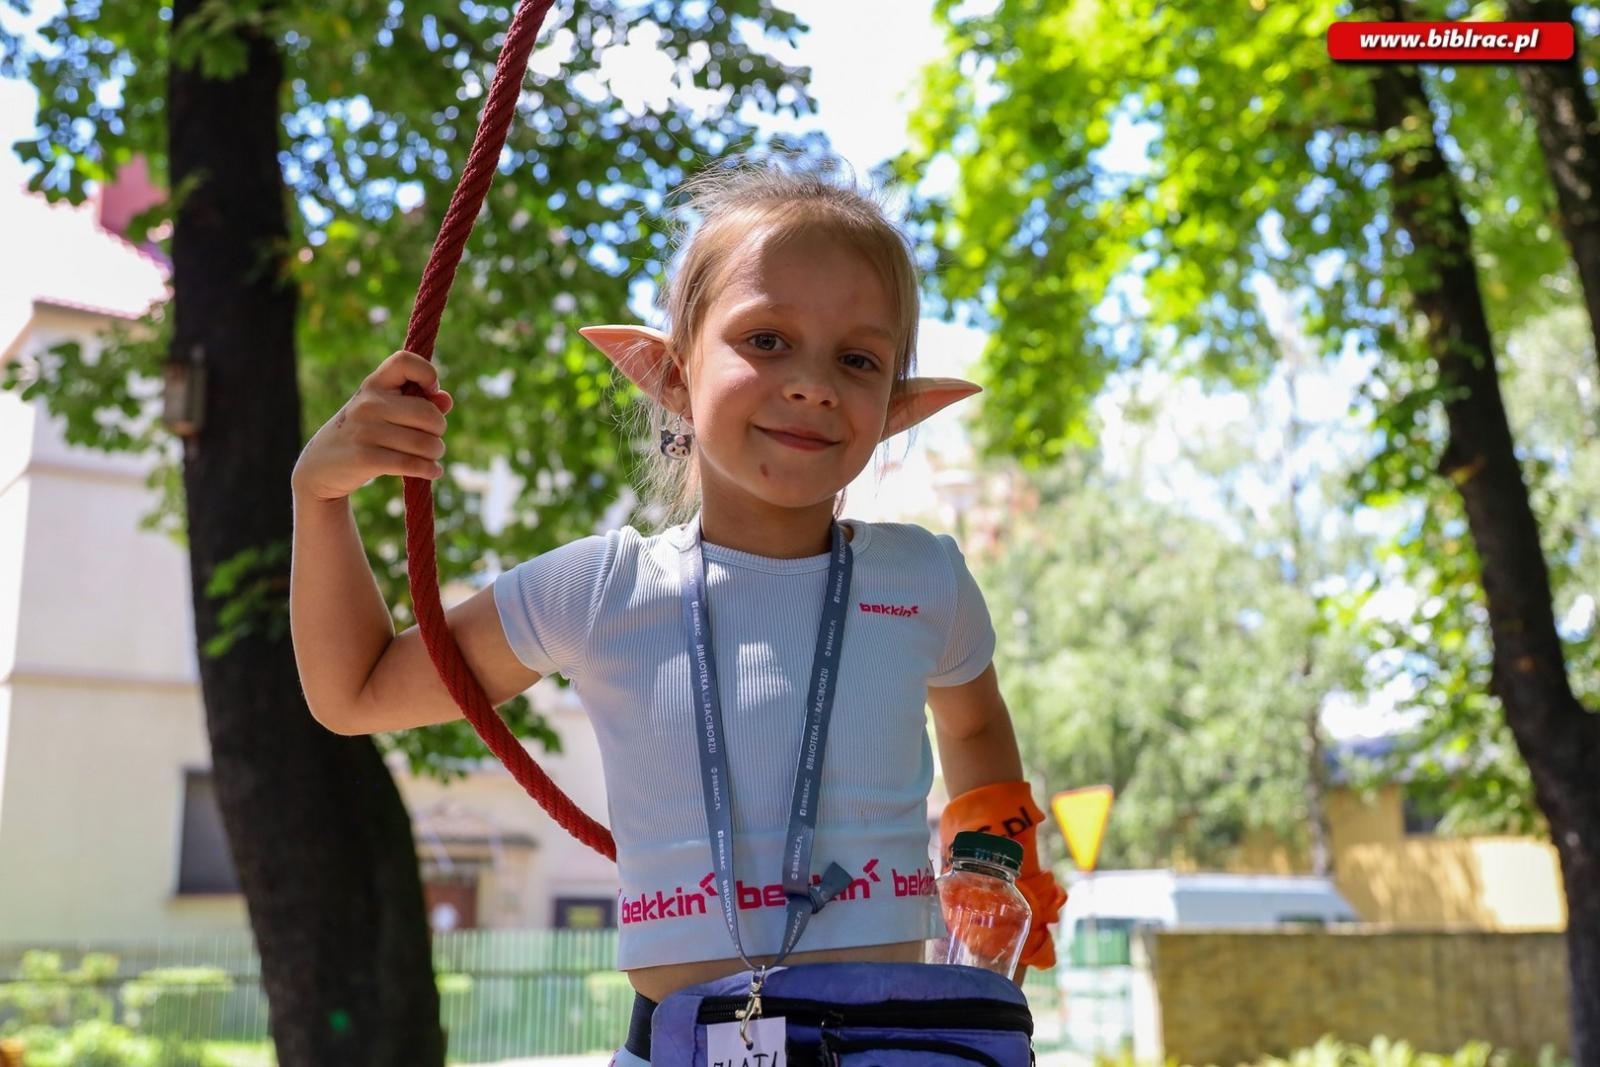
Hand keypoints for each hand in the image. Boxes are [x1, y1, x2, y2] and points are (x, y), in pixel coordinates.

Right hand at [292, 350, 453, 502]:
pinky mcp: (365, 458)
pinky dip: (429, 470)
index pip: (404, 361)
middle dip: (439, 429)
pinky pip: (412, 464)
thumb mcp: (383, 411)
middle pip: (428, 414)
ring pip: (425, 443)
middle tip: (433, 438)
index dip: (427, 373)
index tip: (431, 392)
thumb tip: (446, 400)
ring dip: (435, 453)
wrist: (320, 467)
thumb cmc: (363, 434)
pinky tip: (433, 471)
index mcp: (373, 385)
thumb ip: (418, 402)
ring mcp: (365, 431)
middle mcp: (368, 404)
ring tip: (431, 456)